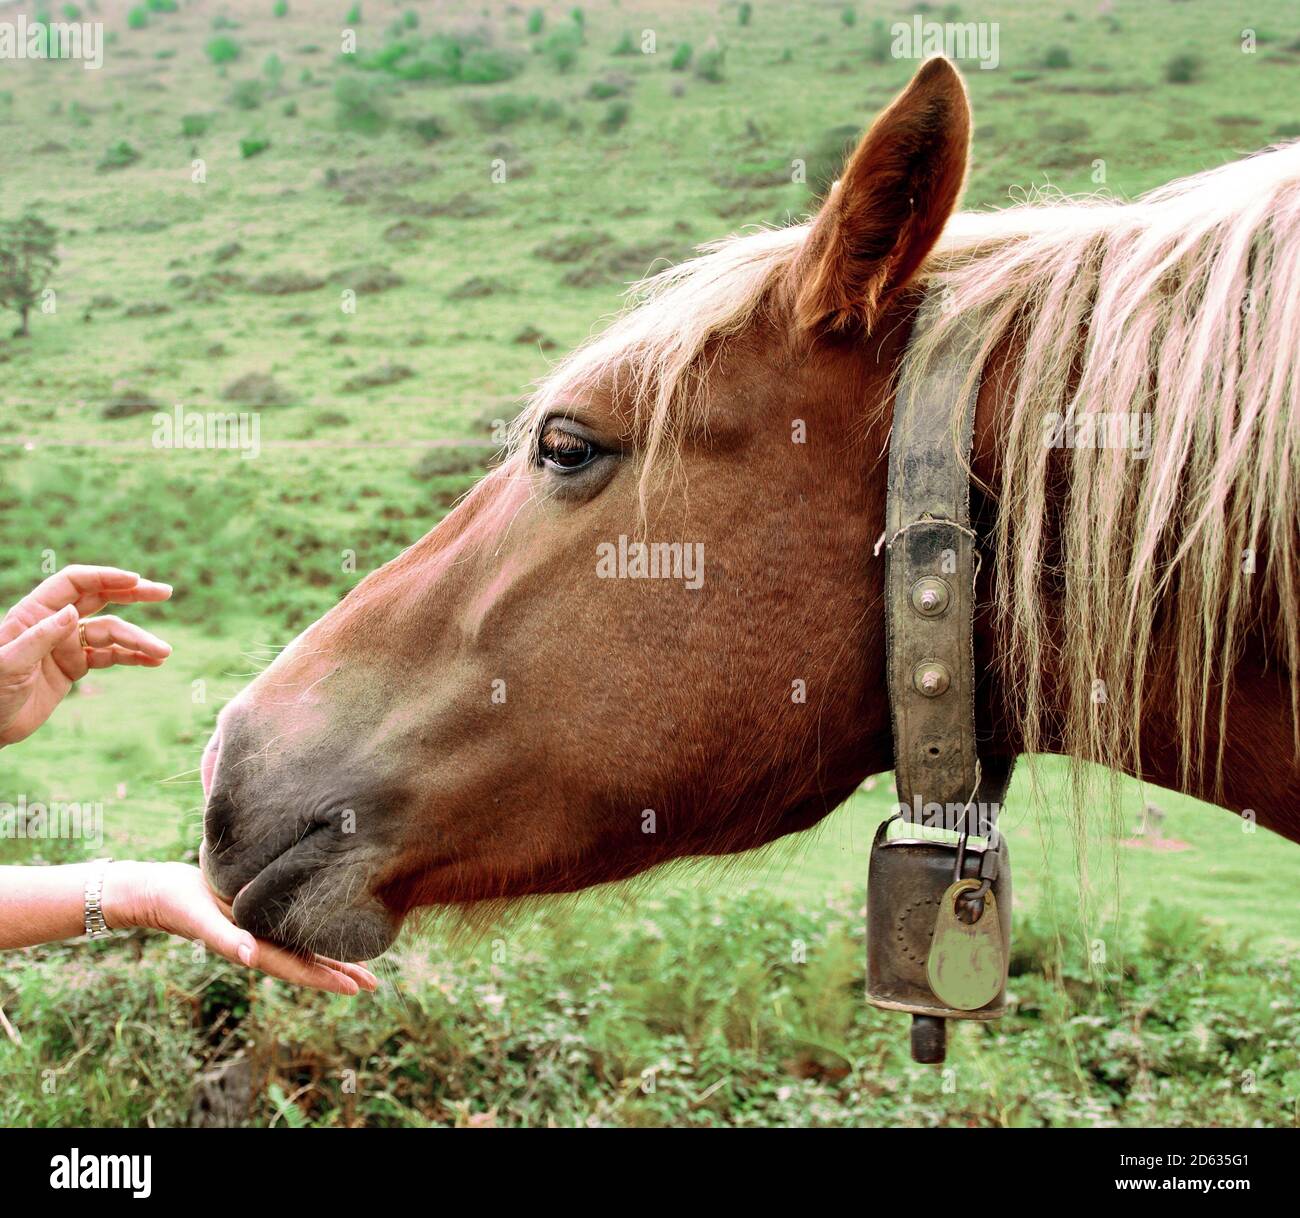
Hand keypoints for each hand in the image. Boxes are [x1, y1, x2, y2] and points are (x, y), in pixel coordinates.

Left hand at [0, 565, 172, 746]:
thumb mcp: (8, 665)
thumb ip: (39, 637)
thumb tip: (71, 611)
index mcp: (34, 613)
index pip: (75, 583)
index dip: (106, 578)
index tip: (136, 581)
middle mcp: (53, 623)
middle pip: (100, 598)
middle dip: (133, 594)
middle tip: (164, 592)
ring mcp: (66, 644)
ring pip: (111, 633)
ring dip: (139, 640)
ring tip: (164, 652)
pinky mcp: (75, 666)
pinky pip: (110, 656)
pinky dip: (133, 657)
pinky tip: (153, 661)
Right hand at [105, 862, 378, 995]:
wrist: (161, 890)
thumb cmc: (180, 904)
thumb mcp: (202, 921)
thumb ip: (226, 940)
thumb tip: (250, 958)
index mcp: (254, 947)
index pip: (297, 967)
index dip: (326, 978)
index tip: (356, 988)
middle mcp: (263, 941)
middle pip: (308, 962)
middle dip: (340, 973)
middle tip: (375, 984)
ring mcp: (263, 930)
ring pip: (305, 947)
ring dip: (333, 958)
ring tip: (363, 968)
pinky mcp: (260, 914)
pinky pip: (294, 929)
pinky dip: (316, 935)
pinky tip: (333, 933)